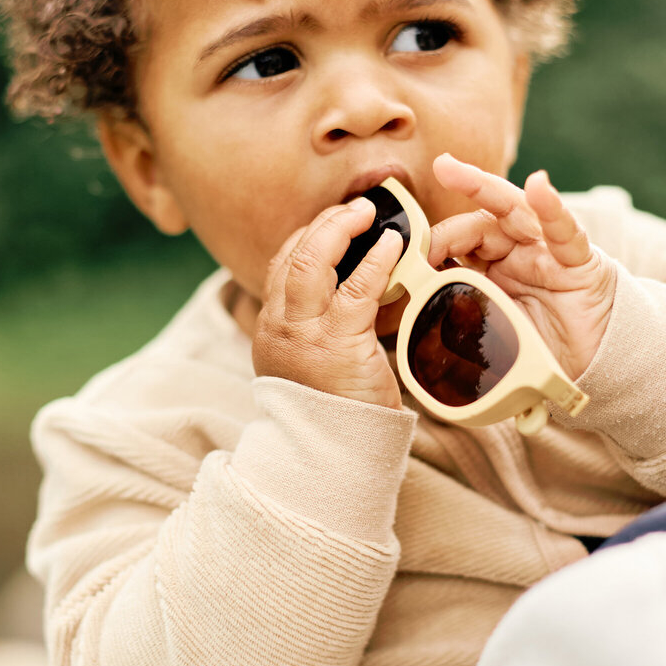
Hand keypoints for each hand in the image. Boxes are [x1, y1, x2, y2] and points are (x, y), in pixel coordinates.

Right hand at [254, 198, 404, 407]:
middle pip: (292, 255)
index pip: (281, 267)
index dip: (307, 237)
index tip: (332, 223)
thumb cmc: (336, 413)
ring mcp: (304, 334)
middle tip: (354, 209)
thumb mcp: (311, 365)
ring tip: (368, 213)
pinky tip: (393, 245)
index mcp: (272, 330)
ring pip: (311, 261)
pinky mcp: (337, 343)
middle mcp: (279, 327)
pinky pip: (357, 288)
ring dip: (341, 228)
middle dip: (323, 223)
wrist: (334, 456)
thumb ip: (318, 328)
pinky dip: (376, 260)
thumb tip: (350, 292)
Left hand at [429, 155, 615, 381]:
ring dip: (484, 188)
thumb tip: (416, 304)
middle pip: (481, 223)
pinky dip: (553, 209)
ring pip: (515, 212)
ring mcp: (547, 254)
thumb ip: (463, 312)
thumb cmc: (542, 347)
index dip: (432, 245)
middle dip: (450, 216)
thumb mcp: (492, 330)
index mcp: (495, 269)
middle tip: (427, 196)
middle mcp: (519, 253)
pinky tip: (539, 186)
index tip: (404, 253)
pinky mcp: (579, 263)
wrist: (596, 365)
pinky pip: (565, 233)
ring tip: (452, 170)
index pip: (460, 245)